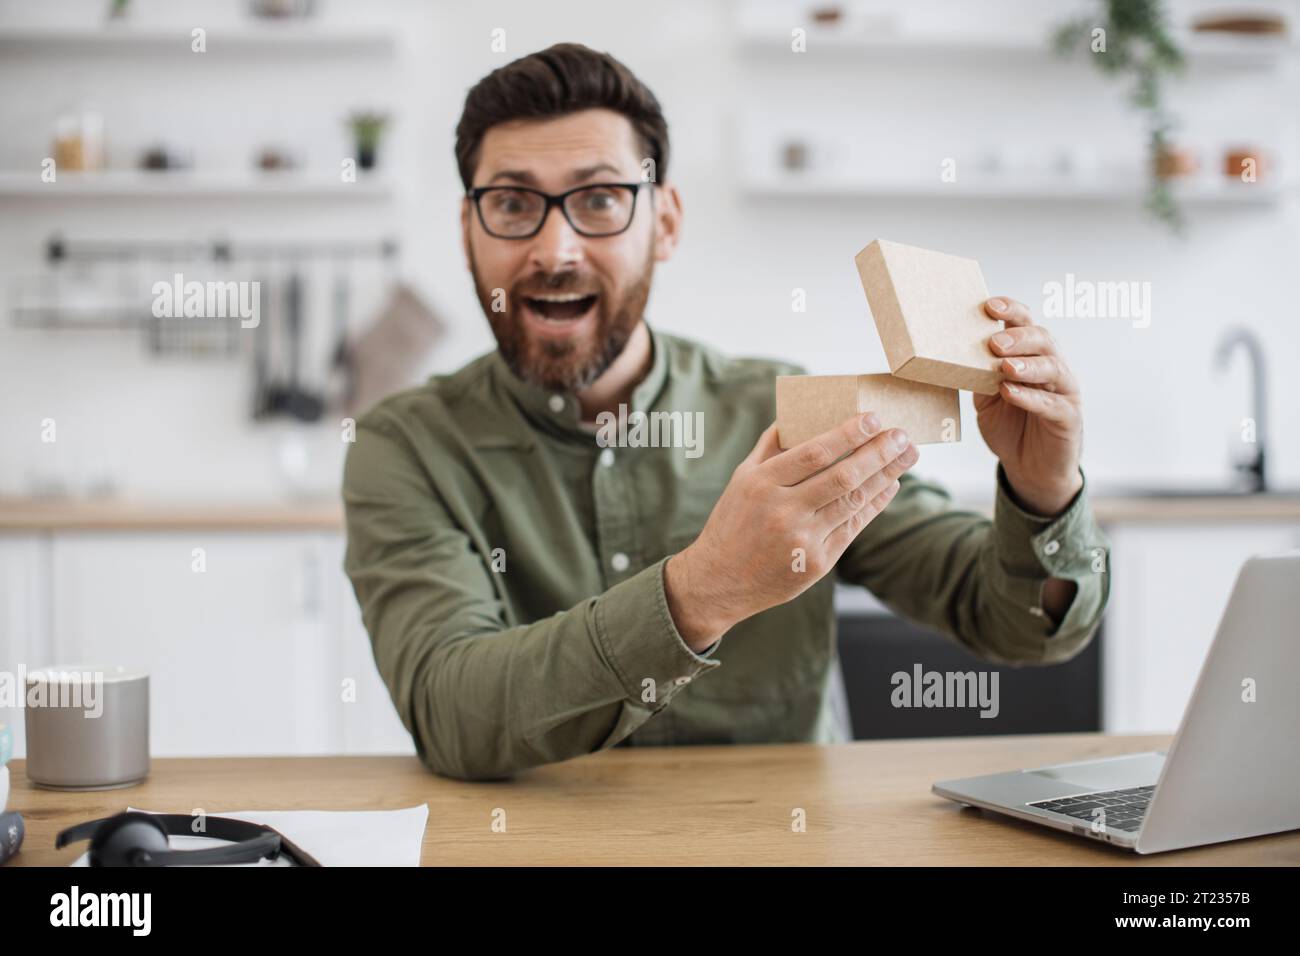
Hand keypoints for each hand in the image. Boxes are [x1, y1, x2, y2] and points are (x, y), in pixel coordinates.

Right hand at [665, 414, 918, 649]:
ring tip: (905, 456)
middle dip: (878, 453)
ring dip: (884, 477)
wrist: (720, 581)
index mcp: (762, 484)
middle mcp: (782, 511)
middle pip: (842, 477)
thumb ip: (769, 448)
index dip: (848, 435)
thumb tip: (796, 415)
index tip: (873, 418)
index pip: (814, 453)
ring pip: (853, 502)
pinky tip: (889, 486)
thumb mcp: (741, 479)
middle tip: (901, 435)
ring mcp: (802, 539)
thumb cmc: (733, 522)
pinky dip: (874, 504)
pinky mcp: (816, 563)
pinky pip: (852, 528)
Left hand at [978, 296, 1083, 515]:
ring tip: (1005, 365)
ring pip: (1053, 368)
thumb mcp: (985, 398)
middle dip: (1019, 336)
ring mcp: (1063, 391)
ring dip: (1028, 364)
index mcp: (1030, 356)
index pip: (1025, 324)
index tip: (989, 305)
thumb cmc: (1009, 426)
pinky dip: (1030, 397)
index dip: (1011, 311)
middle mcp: (1051, 367)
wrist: (1030, 467)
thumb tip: (946, 355)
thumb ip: (976, 376)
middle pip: (1043, 340)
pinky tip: (1011, 392)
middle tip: (994, 342)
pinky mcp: (1068, 417)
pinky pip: (1051, 403)